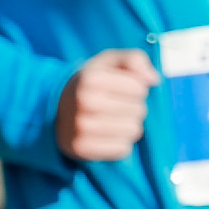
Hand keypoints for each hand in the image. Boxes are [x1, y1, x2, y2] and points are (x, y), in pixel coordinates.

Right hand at [55, 47, 156, 161]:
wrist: (55, 108)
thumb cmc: (89, 82)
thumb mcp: (109, 61)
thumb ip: (134, 59)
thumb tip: (153, 79)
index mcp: (91, 78)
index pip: (140, 87)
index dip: (136, 87)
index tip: (120, 87)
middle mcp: (84, 103)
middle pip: (139, 110)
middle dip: (133, 106)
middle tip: (115, 104)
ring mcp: (82, 128)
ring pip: (134, 131)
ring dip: (129, 125)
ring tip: (112, 118)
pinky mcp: (82, 149)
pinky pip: (122, 149)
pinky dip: (120, 142)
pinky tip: (107, 133)